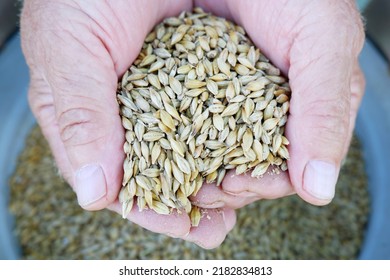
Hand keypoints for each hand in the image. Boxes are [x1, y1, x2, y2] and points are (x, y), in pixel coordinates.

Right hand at [20, 0, 234, 248]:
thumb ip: (79, 115)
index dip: (153, 210)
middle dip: (196, 200)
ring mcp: (173, 97)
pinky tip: (258, 153)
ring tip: (247, 190)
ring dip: (223, 175)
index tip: (186, 226)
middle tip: (222, 219)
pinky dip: (241, 136)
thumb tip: (94, 193)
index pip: (122, 181)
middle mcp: (136, 115)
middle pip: (167, 173)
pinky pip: (226, 114)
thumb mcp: (68, 46)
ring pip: (199, 150)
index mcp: (94, 120)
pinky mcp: (206, 74)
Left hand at [192, 0, 364, 208]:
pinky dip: (189, 146)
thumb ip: (325, 111)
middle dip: (231, 185)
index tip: (236, 185)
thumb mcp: (322, 43)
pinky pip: (203, 128)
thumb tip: (319, 189)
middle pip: (259, 167)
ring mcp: (245, 103)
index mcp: (315, 110)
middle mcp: (281, 112)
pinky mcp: (215, 92)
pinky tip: (175, 155)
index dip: (266, 184)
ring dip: (208, 173)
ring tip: (186, 181)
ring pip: (230, 154)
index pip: (297, 166)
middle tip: (202, 190)